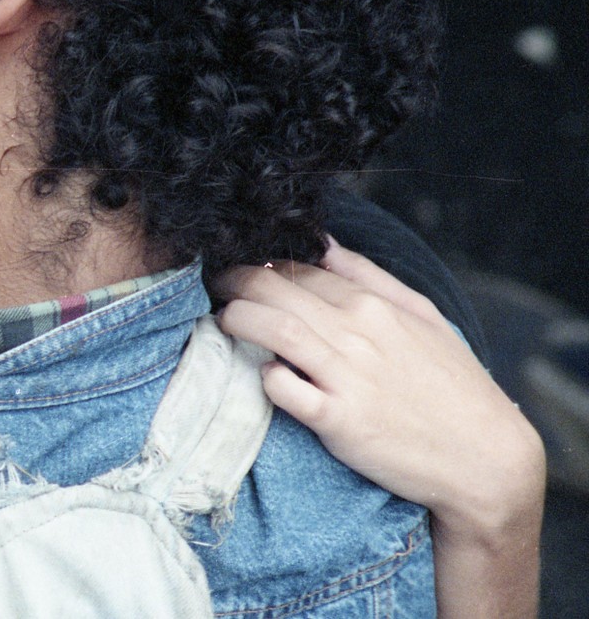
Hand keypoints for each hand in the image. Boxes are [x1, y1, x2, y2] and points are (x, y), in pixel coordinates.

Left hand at [213, 241, 543, 531]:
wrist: (486, 458)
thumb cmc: (453, 387)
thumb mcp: (423, 318)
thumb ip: (370, 278)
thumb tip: (322, 244)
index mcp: (373, 306)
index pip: (299, 270)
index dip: (261, 267)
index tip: (242, 275)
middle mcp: (358, 334)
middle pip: (275, 291)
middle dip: (234, 283)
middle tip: (215, 289)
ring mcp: (348, 378)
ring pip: (274, 330)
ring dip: (237, 319)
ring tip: (222, 320)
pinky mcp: (340, 421)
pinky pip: (286, 390)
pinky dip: (265, 378)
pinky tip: (260, 374)